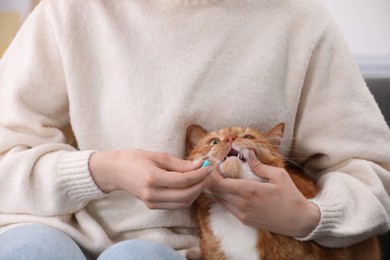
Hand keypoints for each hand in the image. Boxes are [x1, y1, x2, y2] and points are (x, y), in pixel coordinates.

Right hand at [89, 149, 209, 209]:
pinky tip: (189, 186)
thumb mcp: (157, 156)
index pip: (184, 180)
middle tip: (207, 173)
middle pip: (186, 195)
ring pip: (182, 203)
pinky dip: (186, 197)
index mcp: (152, 178)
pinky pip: (175, 205)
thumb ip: (179, 163)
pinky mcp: (152, 206)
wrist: (114, 171)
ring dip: (195, 192)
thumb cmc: (134, 159)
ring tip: (200, 179)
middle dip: (201, 184)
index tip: (209, 166)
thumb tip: (200, 164)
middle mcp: (152, 193)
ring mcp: (151, 202)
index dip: (200, 174)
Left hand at [208, 150, 319, 236]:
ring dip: (216, 188)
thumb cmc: (290, 196)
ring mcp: (242, 214)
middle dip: (211, 178)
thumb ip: (259, 165)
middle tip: (214, 167)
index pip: (219, 183)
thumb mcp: (278, 176)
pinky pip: (226, 207)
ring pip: (219, 200)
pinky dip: (223, 196)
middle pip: (215, 191)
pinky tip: (229, 188)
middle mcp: (242, 204)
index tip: (214, 163)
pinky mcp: (244, 220)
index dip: (212, 172)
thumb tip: (247, 152)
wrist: (299, 221)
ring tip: (220, 176)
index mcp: (250, 191)